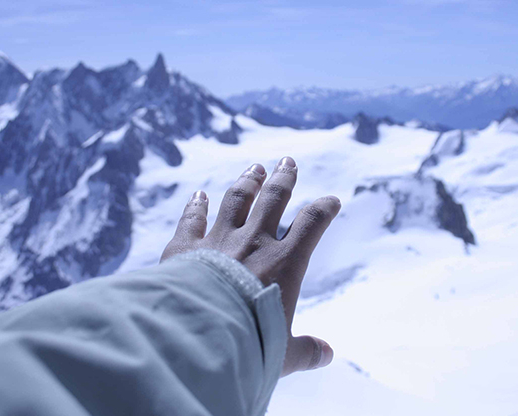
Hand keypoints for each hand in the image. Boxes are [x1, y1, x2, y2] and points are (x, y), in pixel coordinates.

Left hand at [161, 156, 339, 375]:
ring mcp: (217, 241)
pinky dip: (196, 206)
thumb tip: (327, 354)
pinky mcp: (185, 248)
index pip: (311, 225)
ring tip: (254, 169)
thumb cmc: (248, 345)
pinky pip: (192, 220)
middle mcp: (253, 243)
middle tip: (288, 162)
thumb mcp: (283, 354)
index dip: (324, 209)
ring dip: (247, 183)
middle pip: (273, 200)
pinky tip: (199, 195)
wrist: (198, 333)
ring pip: (236, 201)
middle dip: (284, 179)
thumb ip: (305, 350)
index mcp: (284, 264)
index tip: (332, 200)